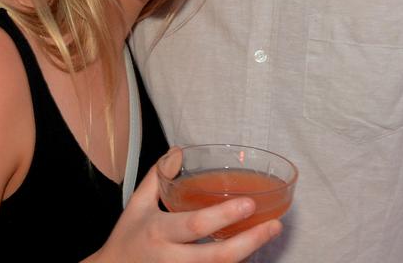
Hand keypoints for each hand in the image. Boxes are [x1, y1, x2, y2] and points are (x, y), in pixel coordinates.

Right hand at [92, 155, 281, 261]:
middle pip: (216, 257)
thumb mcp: (137, 204)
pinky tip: (251, 249)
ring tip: (270, 231)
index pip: (195, 225)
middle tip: (274, 224)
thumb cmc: (127, 238)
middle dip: (249, 242)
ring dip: (248, 253)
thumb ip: (158, 176)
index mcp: (159, 231)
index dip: (224, 216)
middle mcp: (171, 258)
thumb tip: (178, 151)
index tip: (248, 203)